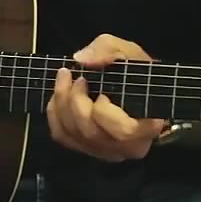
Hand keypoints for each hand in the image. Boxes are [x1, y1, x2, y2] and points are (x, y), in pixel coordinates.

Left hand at [46, 33, 166, 162]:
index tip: (102, 90)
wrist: (138, 88)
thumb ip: (107, 50)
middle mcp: (126, 147)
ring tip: (66, 79)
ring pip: (73, 135)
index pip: (123, 131)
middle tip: (78, 78)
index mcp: (146, 127)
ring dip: (62, 103)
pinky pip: (62, 136)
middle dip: (75, 100)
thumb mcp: (129, 52)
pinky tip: (59, 95)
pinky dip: (54, 114)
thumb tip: (80, 59)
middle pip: (90, 132)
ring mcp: (105, 151)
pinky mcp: (87, 149)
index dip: (103, 110)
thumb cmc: (137, 73)